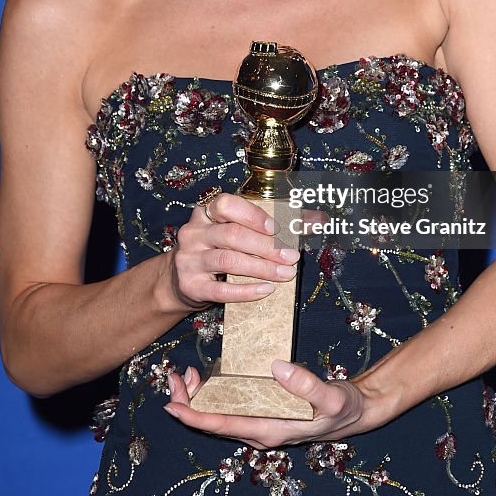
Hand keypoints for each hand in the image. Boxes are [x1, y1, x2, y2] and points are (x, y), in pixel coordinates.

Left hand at [164, 361, 377, 449]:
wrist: (353, 414)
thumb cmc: (343, 408)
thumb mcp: (332, 397)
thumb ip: (307, 385)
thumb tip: (276, 368)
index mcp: (269, 430)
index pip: (223, 426)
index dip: (194, 417)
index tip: (172, 405)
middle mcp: (259, 431)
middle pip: (214, 422)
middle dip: (189, 402)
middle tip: (174, 377)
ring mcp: (260, 424)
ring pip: (219, 415)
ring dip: (199, 398)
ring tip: (186, 374)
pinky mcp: (263, 413)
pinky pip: (231, 408)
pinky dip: (215, 393)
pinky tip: (209, 376)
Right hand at [167, 192, 299, 311]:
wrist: (177, 279)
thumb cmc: (216, 249)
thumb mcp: (233, 231)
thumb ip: (270, 224)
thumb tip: (318, 219)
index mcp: (206, 213)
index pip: (225, 204)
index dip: (252, 215)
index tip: (276, 228)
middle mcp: (194, 233)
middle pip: (232, 235)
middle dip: (266, 246)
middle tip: (292, 256)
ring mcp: (189, 259)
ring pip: (229, 260)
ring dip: (261, 268)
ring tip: (286, 273)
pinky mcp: (191, 286)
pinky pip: (222, 290)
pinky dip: (247, 291)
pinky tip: (266, 290)